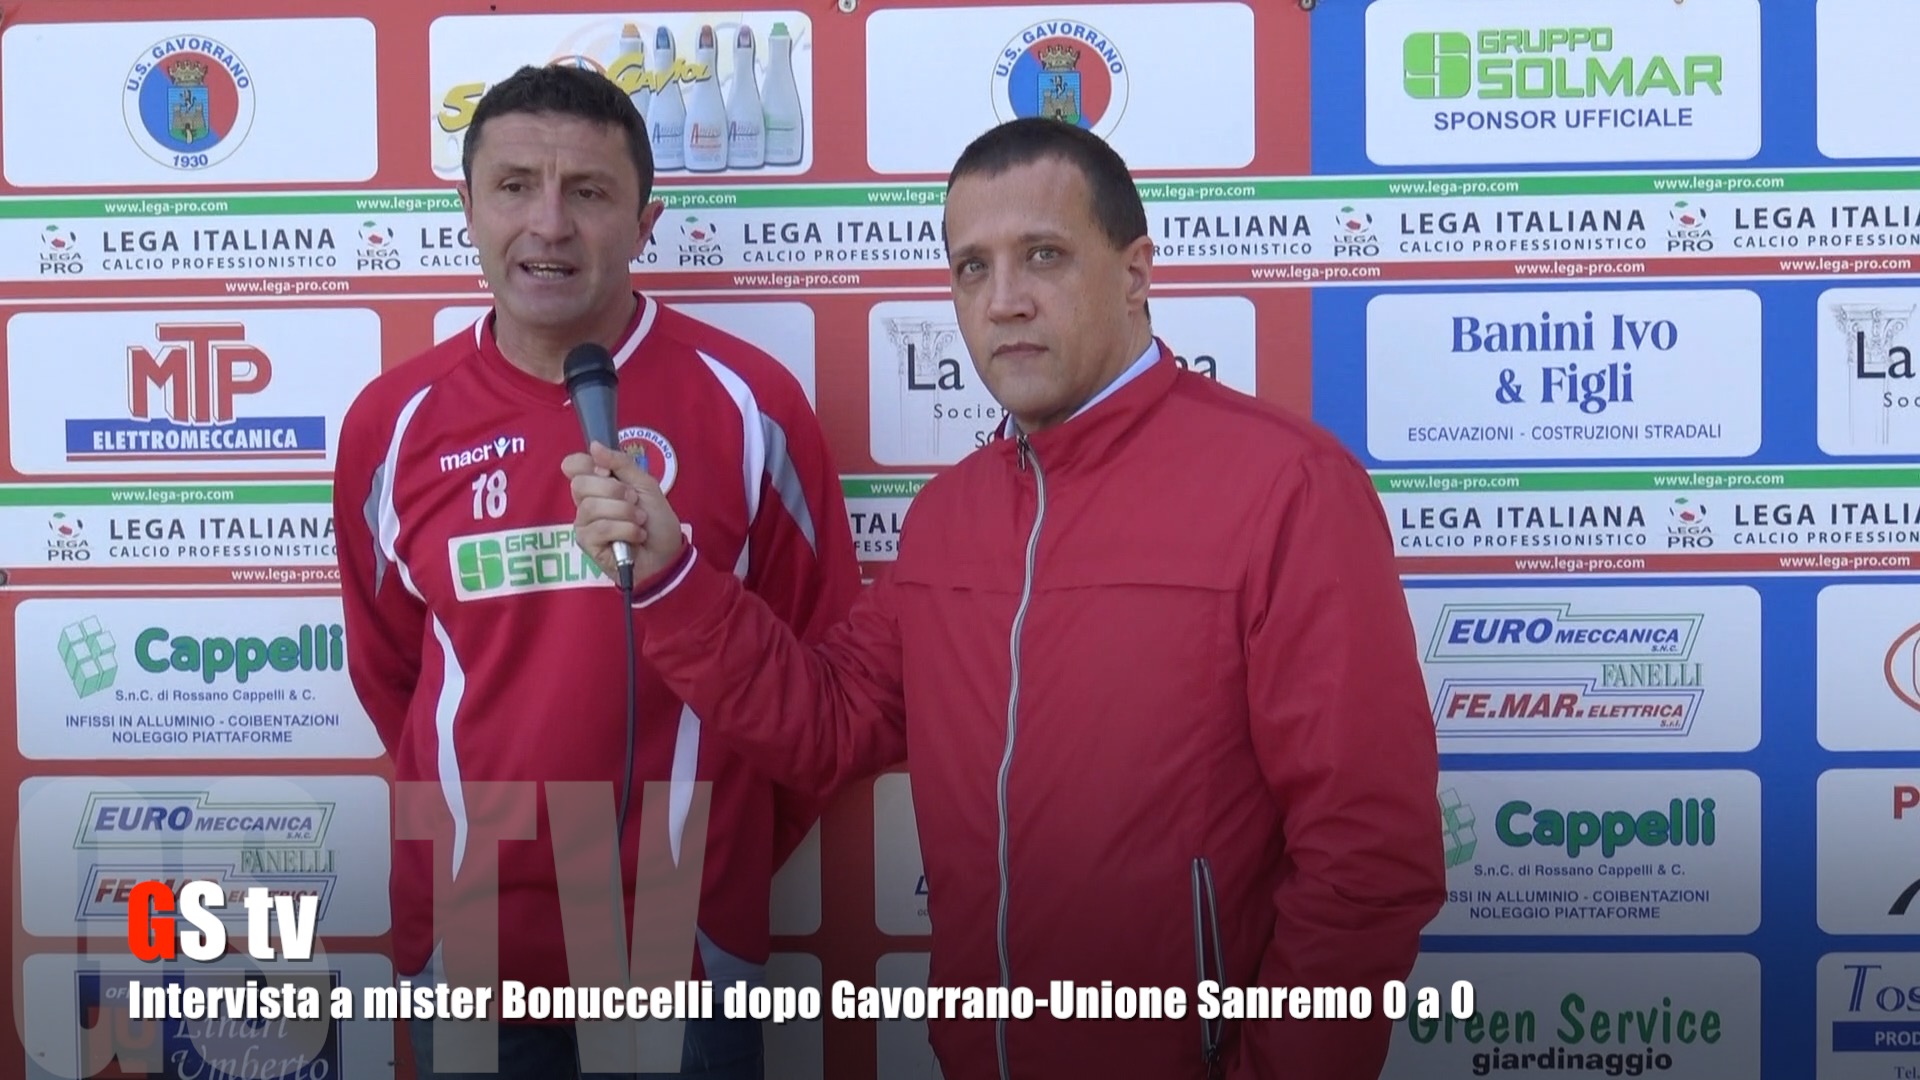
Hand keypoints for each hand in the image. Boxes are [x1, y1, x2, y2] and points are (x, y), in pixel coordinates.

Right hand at [563, 442, 685, 585]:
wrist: (667, 553)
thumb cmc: (656, 520)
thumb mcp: (645, 484)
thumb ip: (621, 463)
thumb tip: (594, 446)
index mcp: (597, 483)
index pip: (573, 465)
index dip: (588, 465)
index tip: (608, 473)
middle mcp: (586, 501)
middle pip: (580, 484)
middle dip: (615, 491)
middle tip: (635, 501)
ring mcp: (584, 523)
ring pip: (591, 507)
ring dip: (625, 513)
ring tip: (640, 521)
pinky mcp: (587, 544)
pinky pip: (599, 528)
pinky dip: (625, 530)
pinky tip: (636, 536)